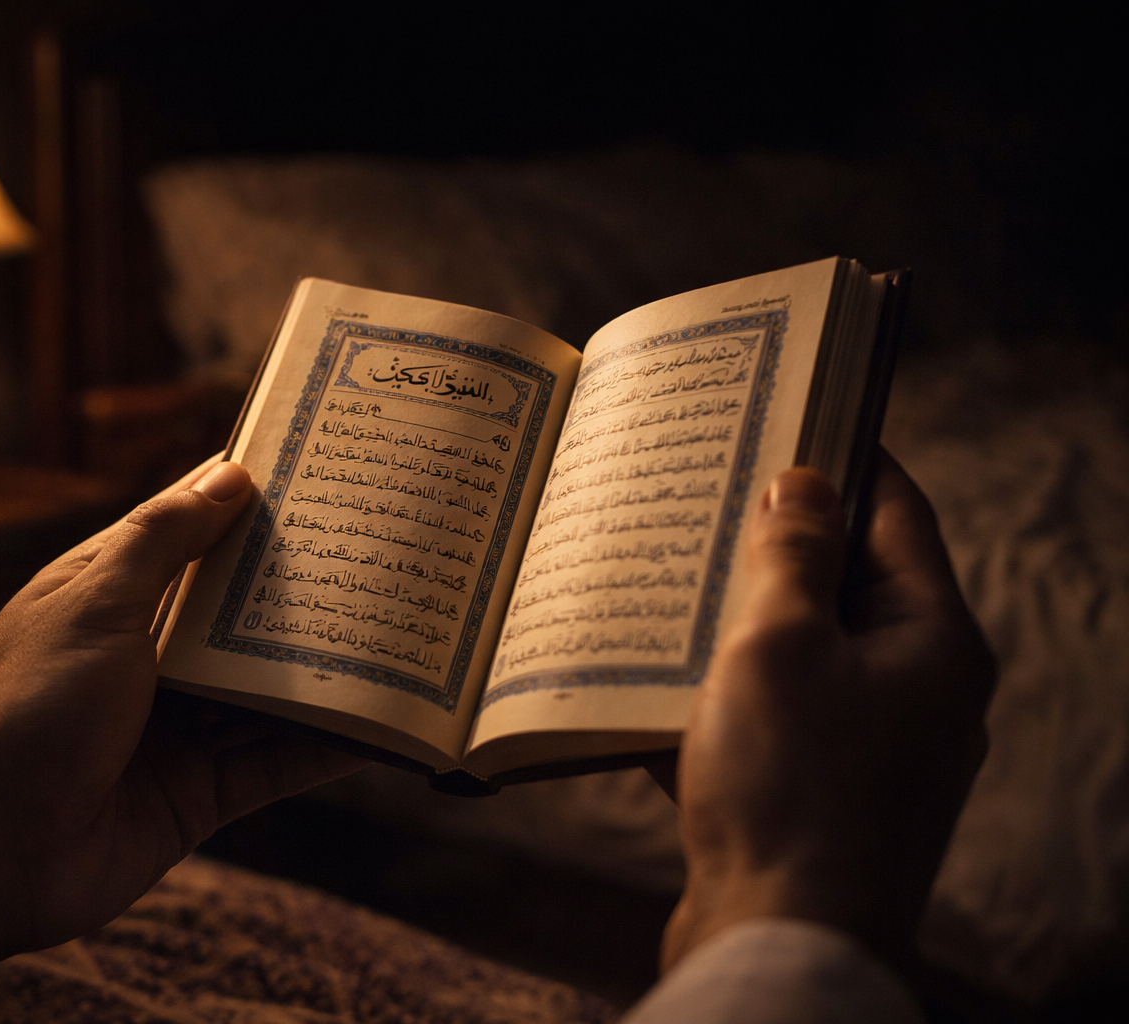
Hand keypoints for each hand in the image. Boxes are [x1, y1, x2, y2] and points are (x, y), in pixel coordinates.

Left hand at [0, 457, 366, 999]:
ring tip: (406, 631)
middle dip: (305, 583)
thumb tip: (230, 475)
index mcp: (108, 595)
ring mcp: (176, 726)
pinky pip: (278, 761)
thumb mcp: (95, 602)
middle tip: (388, 547)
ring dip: (327, 667)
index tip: (319, 467)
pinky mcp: (199, 792)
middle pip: (240, 610)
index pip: (188, 530)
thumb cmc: (26, 709)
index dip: (247, 499)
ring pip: (269, 686)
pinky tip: (386, 728)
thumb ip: (165, 541)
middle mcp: (146, 656)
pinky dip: (329, 746)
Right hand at [660, 452, 994, 970]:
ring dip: (734, 619)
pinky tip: (649, 677)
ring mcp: (868, 746)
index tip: (785, 413)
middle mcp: (914, 689)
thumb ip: (794, 556)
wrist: (778, 941)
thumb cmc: (789, 787)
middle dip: (772, 541)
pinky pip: (770, 717)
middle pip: (845, 583)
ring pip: (798, 652)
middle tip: (702, 490)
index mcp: (932, 640)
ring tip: (663, 574)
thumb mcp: (780, 645)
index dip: (844, 456)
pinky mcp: (818, 792)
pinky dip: (719, 691)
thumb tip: (805, 483)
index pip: (898, 513)